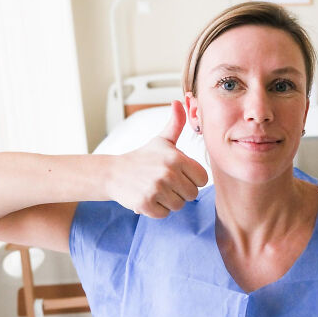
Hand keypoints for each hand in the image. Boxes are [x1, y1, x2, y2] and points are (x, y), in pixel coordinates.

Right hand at [107, 101, 208, 217]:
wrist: (114, 172)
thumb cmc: (143, 157)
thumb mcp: (162, 140)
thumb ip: (176, 123)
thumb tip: (179, 102)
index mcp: (177, 158)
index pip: (202, 179)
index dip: (192, 179)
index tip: (179, 175)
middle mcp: (168, 173)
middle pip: (192, 194)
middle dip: (181, 191)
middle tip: (165, 183)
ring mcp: (156, 189)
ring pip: (179, 206)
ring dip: (169, 201)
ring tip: (157, 190)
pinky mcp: (145, 204)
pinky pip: (164, 214)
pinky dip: (157, 210)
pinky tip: (149, 197)